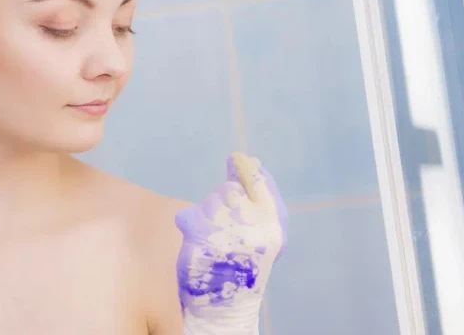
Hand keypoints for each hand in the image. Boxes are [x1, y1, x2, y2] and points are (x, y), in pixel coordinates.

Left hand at [175, 153, 287, 334]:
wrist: (228, 305)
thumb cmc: (245, 261)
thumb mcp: (262, 231)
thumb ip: (256, 197)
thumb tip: (245, 159)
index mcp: (275, 225)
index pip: (259, 181)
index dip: (246, 170)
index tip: (239, 160)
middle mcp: (255, 228)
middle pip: (229, 189)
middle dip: (223, 202)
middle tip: (226, 229)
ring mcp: (228, 233)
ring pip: (209, 202)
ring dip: (207, 215)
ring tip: (216, 241)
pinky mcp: (202, 240)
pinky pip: (189, 215)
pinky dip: (189, 224)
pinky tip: (198, 242)